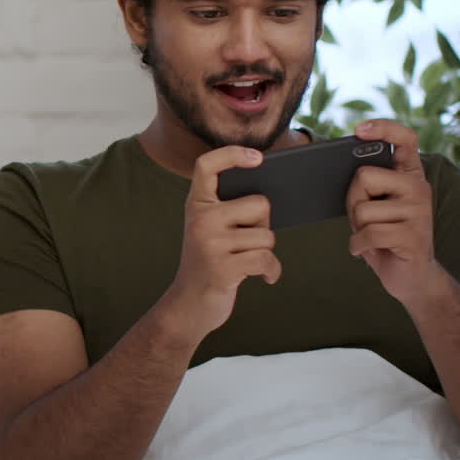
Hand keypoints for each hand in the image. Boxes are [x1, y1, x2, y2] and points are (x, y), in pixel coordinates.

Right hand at [165, 145, 281, 339]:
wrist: (188, 305)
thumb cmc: (209, 262)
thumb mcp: (209, 229)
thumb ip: (228, 208)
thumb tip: (270, 193)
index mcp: (196, 205)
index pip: (207, 166)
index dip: (232, 154)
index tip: (257, 158)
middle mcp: (200, 220)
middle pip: (260, 204)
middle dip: (265, 225)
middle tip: (247, 242)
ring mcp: (210, 243)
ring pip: (267, 236)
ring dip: (266, 252)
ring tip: (249, 261)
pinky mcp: (223, 267)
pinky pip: (266, 259)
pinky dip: (271, 271)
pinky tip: (265, 277)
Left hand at [348, 119, 437, 302]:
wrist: (410, 277)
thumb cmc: (383, 235)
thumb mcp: (372, 204)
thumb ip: (365, 184)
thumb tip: (334, 166)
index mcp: (409, 174)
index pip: (405, 139)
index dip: (383, 129)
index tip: (359, 129)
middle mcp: (419, 188)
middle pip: (364, 176)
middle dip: (353, 200)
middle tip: (366, 218)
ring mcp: (419, 212)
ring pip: (362, 209)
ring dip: (357, 228)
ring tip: (373, 235)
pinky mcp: (414, 236)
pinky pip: (368, 234)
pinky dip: (359, 246)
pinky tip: (368, 249)